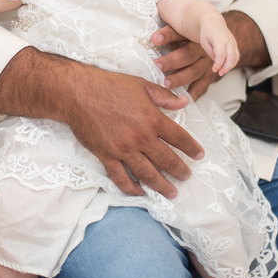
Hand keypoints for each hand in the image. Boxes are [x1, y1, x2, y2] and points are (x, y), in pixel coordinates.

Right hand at [64, 67, 200, 198]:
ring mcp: (123, 149)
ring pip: (147, 174)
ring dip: (161, 186)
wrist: (78, 93)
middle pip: (166, 160)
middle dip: (180, 171)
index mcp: (152, 118)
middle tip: (186, 177)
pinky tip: (141, 192)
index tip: (199, 155)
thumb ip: (164, 96)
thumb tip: (184, 102)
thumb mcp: (142, 85)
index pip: (179, 138)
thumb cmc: (110, 85)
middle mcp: (140, 137)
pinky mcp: (106, 156)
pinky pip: (121, 178)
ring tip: (171, 192)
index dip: (192, 148)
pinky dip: (132, 188)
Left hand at [152, 25, 220, 100]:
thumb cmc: (191, 36)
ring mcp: (207, 64)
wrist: (219, 43)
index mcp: (192, 34)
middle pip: (187, 54)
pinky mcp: (209, 77)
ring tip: (166, 83)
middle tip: (157, 65)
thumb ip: (167, 28)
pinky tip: (183, 100)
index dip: (166, 35)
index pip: (177, 33)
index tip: (154, 39)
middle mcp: (201, 49)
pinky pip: (201, 87)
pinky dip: (192, 94)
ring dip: (180, 78)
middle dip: (171, 61)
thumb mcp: (181, 27)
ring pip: (194, 71)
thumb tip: (149, 22)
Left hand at [198, 16, 239, 76]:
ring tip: (222, 71)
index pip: (221, 55)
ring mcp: (233, 42)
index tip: (214, 70)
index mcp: (219, 39)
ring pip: (236, 57)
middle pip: (231, 57)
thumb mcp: (204, 43)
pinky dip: (232, 63)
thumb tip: (218, 63)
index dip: (218, 64)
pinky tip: (225, 66)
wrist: (213, 22)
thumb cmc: (207, 33)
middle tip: (219, 72)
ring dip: (230, 66)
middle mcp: (229, 40)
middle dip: (226, 67)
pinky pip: (236, 56)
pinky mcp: (235, 45)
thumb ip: (211, 53)